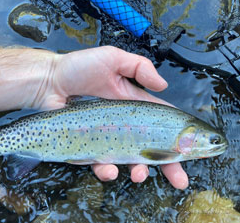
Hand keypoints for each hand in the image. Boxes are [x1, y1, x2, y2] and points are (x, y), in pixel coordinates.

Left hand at [34, 46, 187, 188]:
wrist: (48, 82)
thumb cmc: (78, 68)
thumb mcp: (112, 58)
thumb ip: (139, 67)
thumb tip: (163, 85)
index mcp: (133, 105)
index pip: (161, 124)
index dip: (177, 138)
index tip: (191, 152)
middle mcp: (123, 125)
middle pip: (150, 148)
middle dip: (167, 165)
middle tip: (180, 180)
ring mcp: (106, 138)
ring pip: (128, 161)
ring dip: (137, 171)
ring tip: (139, 175)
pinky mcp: (88, 147)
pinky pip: (100, 164)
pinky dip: (106, 170)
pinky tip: (107, 168)